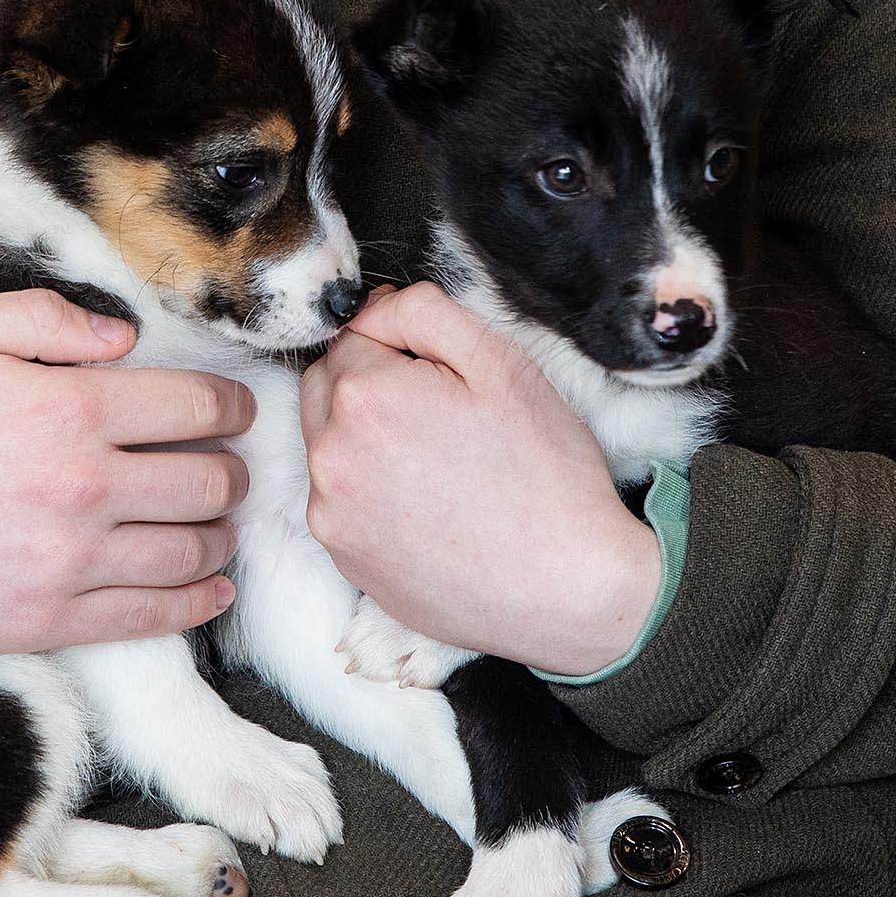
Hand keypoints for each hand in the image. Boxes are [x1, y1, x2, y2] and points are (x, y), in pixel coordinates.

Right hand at [0, 290, 254, 657]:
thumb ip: (43, 317)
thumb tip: (124, 339)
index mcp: (69, 409)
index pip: (198, 408)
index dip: (233, 407)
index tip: (236, 411)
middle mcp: (84, 487)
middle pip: (211, 482)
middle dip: (231, 470)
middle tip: (224, 466)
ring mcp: (70, 562)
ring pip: (194, 551)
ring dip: (220, 534)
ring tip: (215, 522)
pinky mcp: (51, 620)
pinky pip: (155, 616)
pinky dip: (198, 601)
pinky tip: (209, 588)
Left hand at [300, 283, 662, 681]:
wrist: (570, 588)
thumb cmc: (547, 475)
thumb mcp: (500, 364)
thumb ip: (423, 312)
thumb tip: (373, 307)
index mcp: (364, 397)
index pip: (352, 336)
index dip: (399, 344)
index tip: (443, 372)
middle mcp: (330, 458)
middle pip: (326, 388)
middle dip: (369, 384)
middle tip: (440, 411)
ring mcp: (332, 516)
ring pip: (329, 446)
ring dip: (366, 439)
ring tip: (439, 462)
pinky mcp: (345, 561)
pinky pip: (340, 503)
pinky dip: (370, 493)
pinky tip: (428, 506)